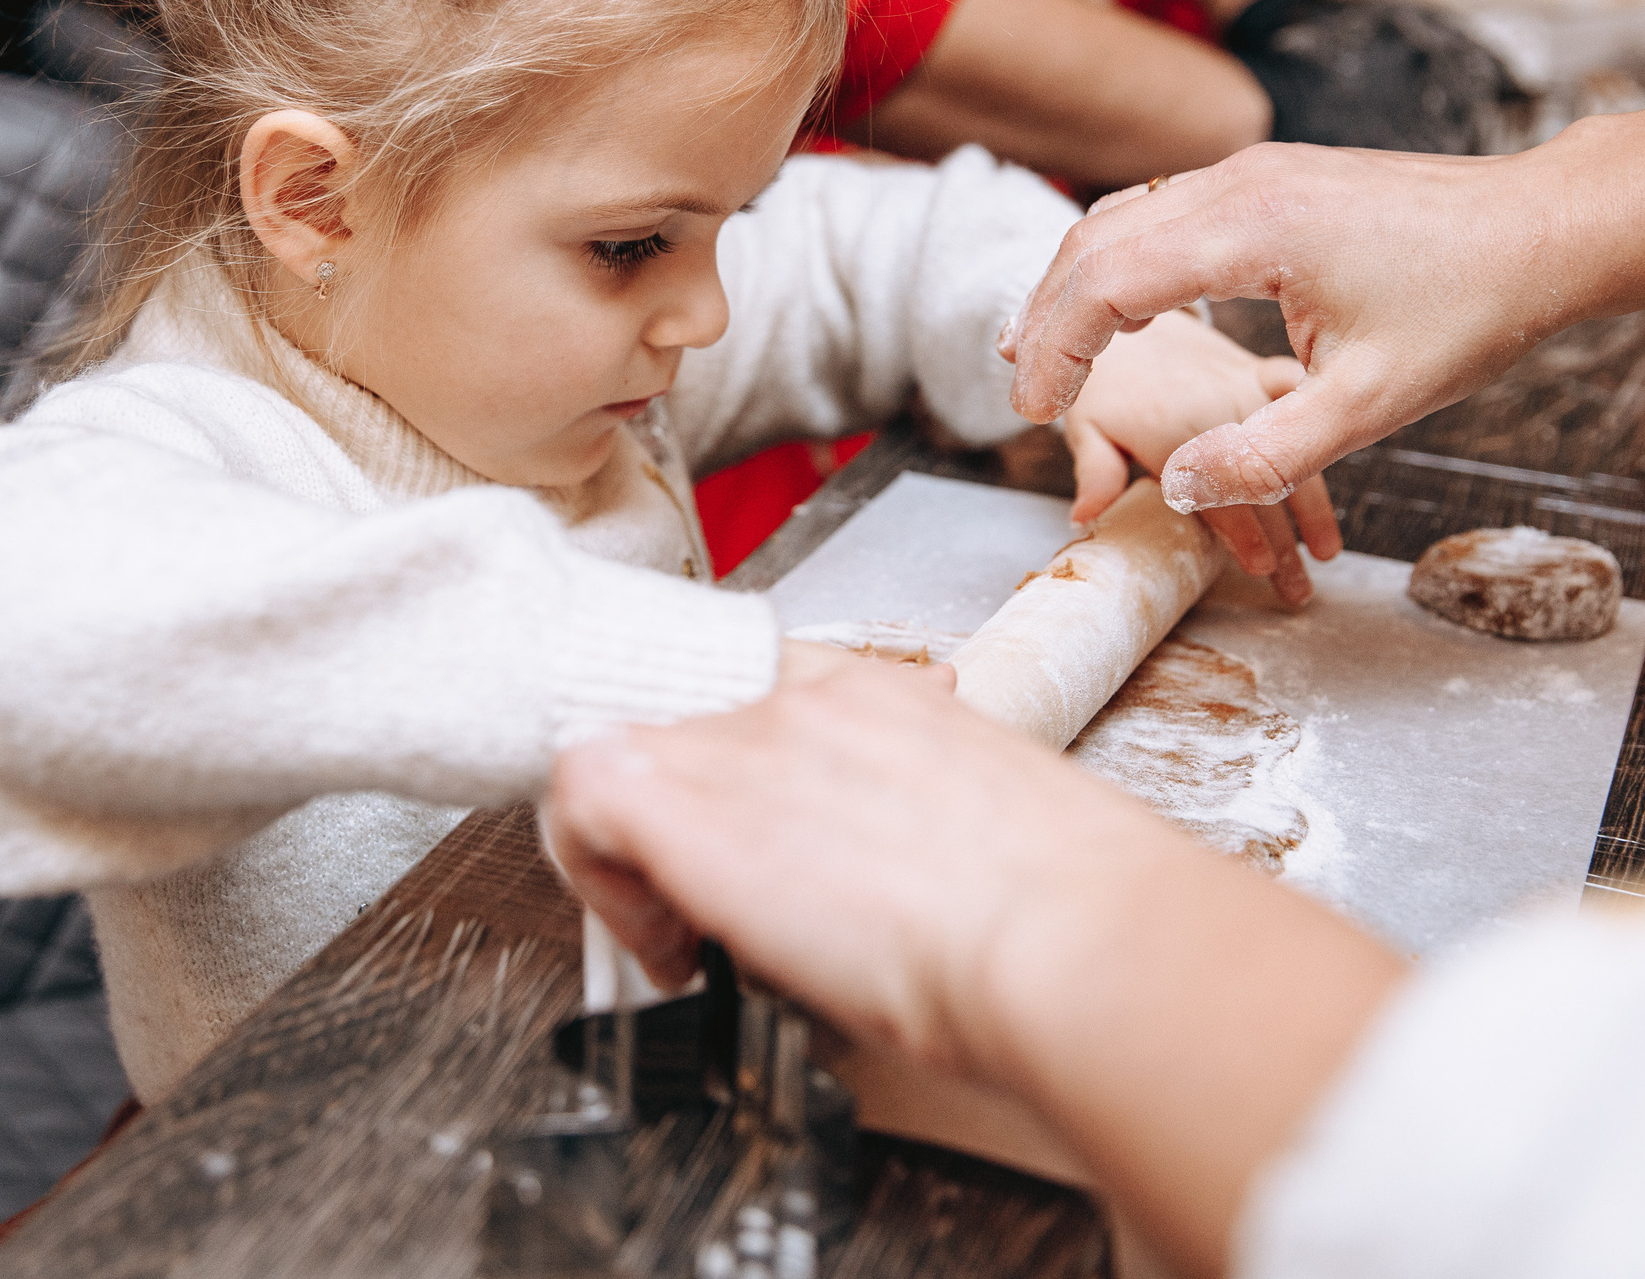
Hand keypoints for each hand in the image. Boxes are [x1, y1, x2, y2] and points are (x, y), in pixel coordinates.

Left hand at [549, 654, 1168, 1074]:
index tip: (753, 843)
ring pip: (613, 757)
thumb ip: (926, 826)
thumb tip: (896, 876)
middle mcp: (800, 697)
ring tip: (681, 935)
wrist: (1065, 935)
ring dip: (628, 854)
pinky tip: (670, 950)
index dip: (732, 771)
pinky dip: (601, 881)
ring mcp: (742, 740)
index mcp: (882, 697)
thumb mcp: (993, 835)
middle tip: (700, 904)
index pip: (756, 695)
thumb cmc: (1064, 913)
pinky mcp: (688, 803)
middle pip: (673, 726)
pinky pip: (580, 803)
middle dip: (674, 817)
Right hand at [1000, 47, 1644, 511]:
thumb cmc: (1472, 308)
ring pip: (1125, 214)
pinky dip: (1121, 256)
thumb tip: (1180, 488)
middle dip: (1048, 315)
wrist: (1547, 228)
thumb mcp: (1371, 404)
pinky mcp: (1272, 176)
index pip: (1107, 284)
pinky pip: (1164, 208)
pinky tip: (1122, 303)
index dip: (1059, 352)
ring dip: (1076, 281)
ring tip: (1046, 349)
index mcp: (1252, 230)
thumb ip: (1267, 455)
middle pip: (1096, 239)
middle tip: (1027, 392)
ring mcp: (1254, 171)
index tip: (1038, 412)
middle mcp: (1240, 184)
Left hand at [1057, 311, 1339, 603]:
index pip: (1218, 500)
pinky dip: (1321, 428)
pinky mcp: (1261, 373)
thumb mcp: (1087, 425)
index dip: (1243, 539)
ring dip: (1313, 504)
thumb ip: (1095, 471)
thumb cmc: (1105, 383)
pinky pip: (1299, 402)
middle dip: (1284, 546)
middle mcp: (1217, 411)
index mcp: (1174, 433)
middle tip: (1298, 592)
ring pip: (1291, 452)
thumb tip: (1084, 517)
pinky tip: (1343, 454)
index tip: (1261, 570)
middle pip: (1260, 489)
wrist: (1120, 309)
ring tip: (1327, 552)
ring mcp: (1245, 390)